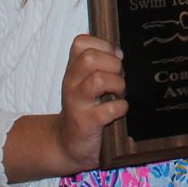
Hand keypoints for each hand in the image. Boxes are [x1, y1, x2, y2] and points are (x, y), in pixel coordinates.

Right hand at [55, 34, 127, 170]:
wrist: (67, 144)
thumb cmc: (83, 109)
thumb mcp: (84, 83)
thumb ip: (99, 65)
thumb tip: (119, 53)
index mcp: (73, 70)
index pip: (81, 42)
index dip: (103, 45)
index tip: (114, 59)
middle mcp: (71, 83)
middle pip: (89, 58)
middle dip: (113, 64)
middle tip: (119, 78)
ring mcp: (77, 103)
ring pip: (98, 80)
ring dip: (118, 85)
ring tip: (119, 94)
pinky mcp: (85, 123)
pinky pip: (108, 110)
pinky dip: (120, 108)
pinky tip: (118, 111)